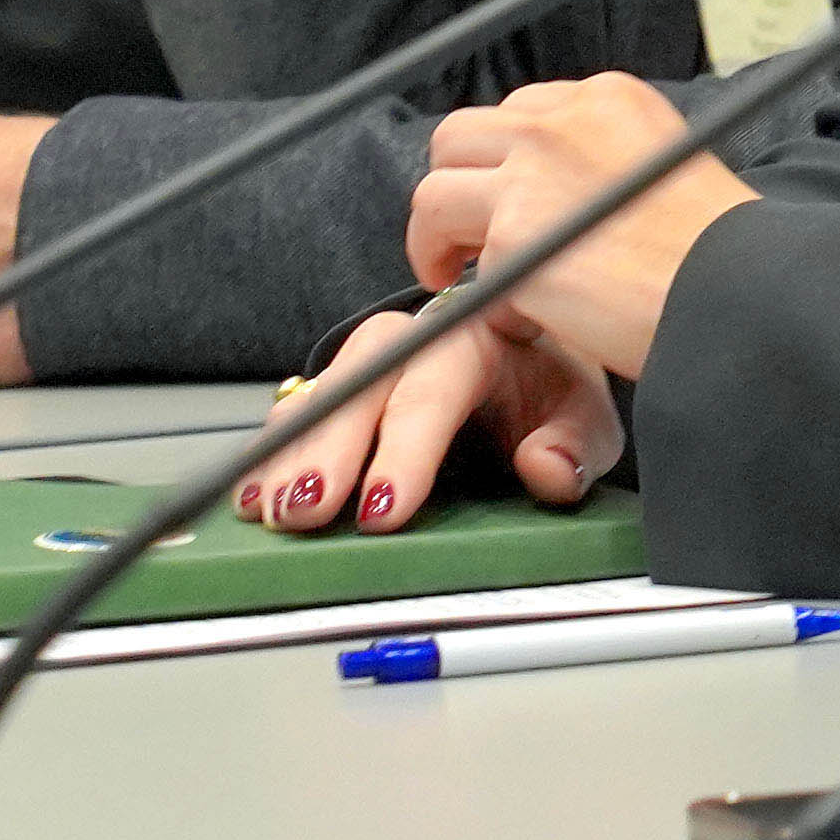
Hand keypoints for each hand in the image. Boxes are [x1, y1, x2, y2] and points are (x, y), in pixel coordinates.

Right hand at [243, 286, 623, 533]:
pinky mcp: (350, 388)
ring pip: (325, 389)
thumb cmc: (553, 391)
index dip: (405, 446)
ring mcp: (379, 359)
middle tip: (307, 510)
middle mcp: (421, 336)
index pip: (437, 381)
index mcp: (481, 330)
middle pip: (364, 376)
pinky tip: (253, 492)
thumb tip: (544, 468)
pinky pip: (302, 409)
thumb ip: (573, 444)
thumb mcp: (585, 418)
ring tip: (270, 509)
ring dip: (292, 451)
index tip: (383, 507)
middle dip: (329, 446)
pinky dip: (275, 451)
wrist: (536, 365)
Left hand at [403, 73, 746, 391]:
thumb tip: (553, 193)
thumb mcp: (667, 165)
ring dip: (437, 234)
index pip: (519, 112)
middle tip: (468, 237)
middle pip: (459, 137)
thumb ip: (605, 162)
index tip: (510, 201)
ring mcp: (531, 175)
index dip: (504, 162)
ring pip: (434, 191)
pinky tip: (506, 312)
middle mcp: (561, 122)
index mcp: (606, 98)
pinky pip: (458, 260)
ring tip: (455, 272)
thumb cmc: (721, 252)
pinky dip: (469, 288)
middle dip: (457, 185)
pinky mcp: (514, 236)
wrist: (742, 292)